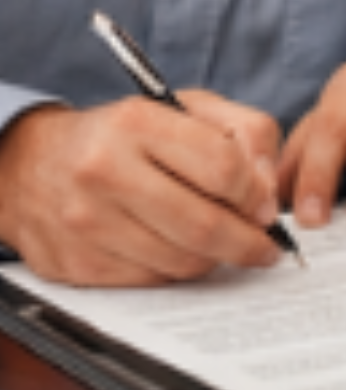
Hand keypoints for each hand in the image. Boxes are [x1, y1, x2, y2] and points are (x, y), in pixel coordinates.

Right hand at [0, 93, 283, 286]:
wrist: (31, 166)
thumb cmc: (125, 136)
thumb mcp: (186, 108)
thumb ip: (245, 133)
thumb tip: (269, 193)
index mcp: (136, 123)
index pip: (222, 167)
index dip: (257, 195)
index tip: (268, 208)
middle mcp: (104, 170)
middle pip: (205, 225)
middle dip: (249, 243)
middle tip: (265, 247)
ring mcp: (86, 221)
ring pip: (182, 261)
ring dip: (215, 259)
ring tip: (221, 245)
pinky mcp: (77, 263)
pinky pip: (152, 281)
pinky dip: (176, 270)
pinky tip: (176, 250)